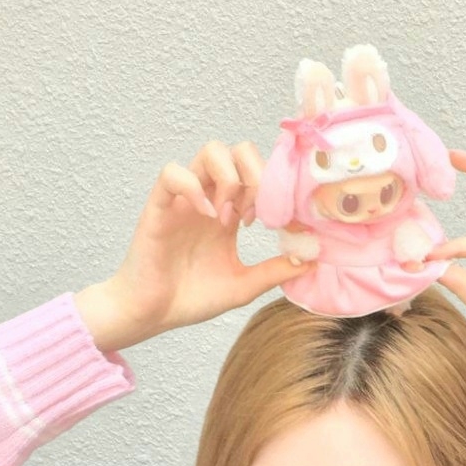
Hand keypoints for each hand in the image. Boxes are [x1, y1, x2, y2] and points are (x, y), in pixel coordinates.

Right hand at [101, 141, 314, 339]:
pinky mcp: (160, 205)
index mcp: (231, 214)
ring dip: (229, 178)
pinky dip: (193, 187)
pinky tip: (206, 215)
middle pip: (238, 152)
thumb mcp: (243, 286)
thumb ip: (274, 271)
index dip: (274, 189)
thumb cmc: (191, 298)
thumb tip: (312, 260)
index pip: (257, 174)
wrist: (153, 314)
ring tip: (228, 217)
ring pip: (210, 151)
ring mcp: (185, 199)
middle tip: (255, 214)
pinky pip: (173, 173)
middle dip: (256, 175)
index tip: (279, 222)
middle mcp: (210, 199)